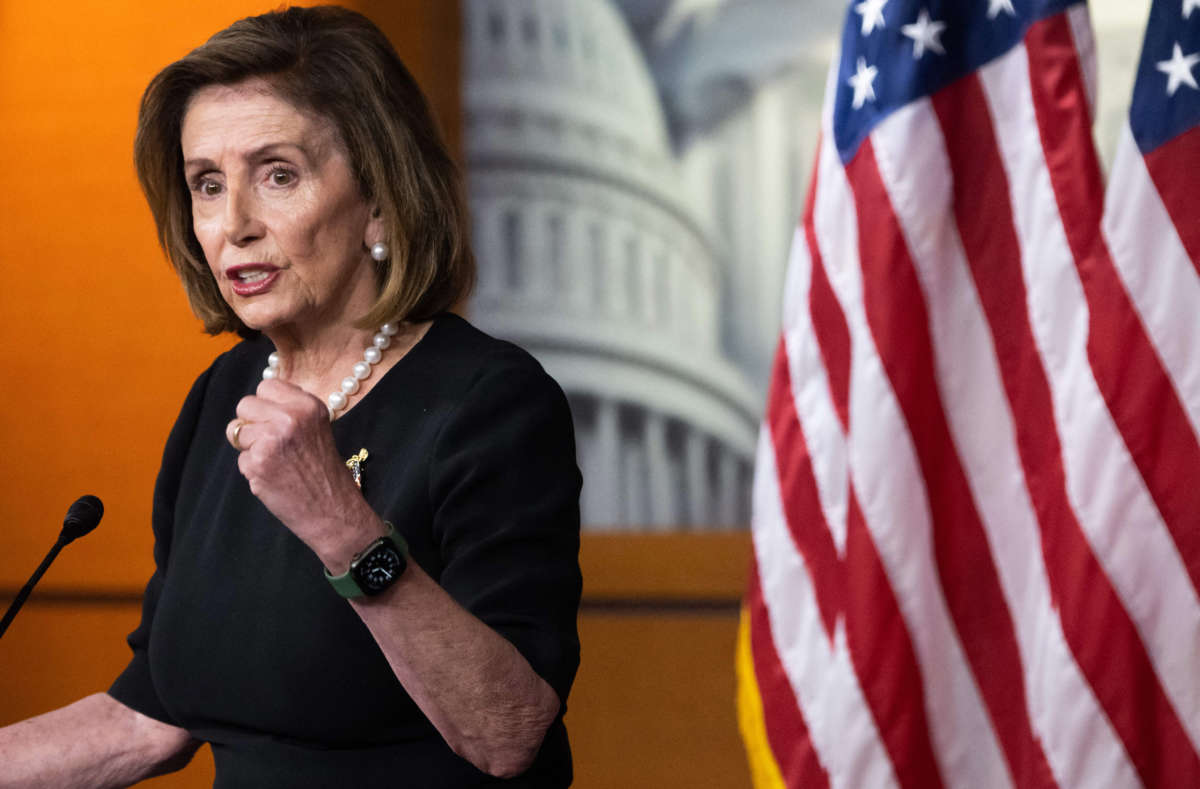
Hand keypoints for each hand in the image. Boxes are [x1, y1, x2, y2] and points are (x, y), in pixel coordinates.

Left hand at [225, 379, 378, 567]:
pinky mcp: (257, 463)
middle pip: (245, 404)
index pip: (266, 385)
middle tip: (271, 442)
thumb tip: (260, 403)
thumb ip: (292, 412)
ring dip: (249, 446)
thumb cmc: (325, 471)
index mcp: (308, 405)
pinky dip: (253, 469)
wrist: (333, 511)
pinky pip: (241, 458)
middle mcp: (289, 418)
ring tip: (274, 460)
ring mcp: (270, 440)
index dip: (266, 404)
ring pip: (236, 431)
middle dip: (251, 422)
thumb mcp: (317, 428)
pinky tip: (274, 477)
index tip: (275, 420)